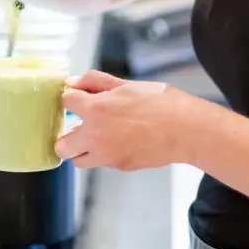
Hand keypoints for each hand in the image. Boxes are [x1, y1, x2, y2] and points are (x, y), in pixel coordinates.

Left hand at [55, 71, 193, 170]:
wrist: (186, 130)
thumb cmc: (162, 103)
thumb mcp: (127, 84)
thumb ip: (96, 81)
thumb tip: (73, 82)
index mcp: (96, 109)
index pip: (65, 102)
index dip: (70, 98)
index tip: (76, 98)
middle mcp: (95, 135)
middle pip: (61, 145)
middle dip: (66, 135)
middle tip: (78, 126)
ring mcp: (106, 155)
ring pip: (77, 160)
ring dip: (82, 149)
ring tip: (97, 137)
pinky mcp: (119, 166)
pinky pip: (101, 162)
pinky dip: (104, 154)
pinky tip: (120, 141)